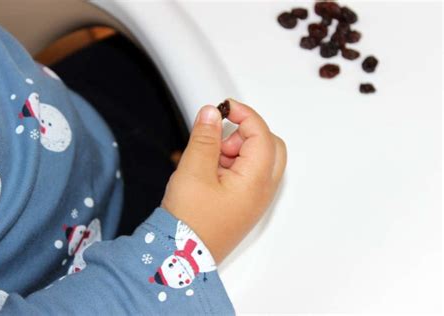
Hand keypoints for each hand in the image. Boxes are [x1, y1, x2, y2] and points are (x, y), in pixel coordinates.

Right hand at [161, 99, 286, 262]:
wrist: (181, 258)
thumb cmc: (189, 222)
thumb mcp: (193, 171)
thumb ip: (205, 138)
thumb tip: (212, 113)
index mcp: (256, 180)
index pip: (261, 134)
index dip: (243, 114)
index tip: (224, 107)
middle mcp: (262, 190)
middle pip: (270, 146)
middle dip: (245, 134)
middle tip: (219, 139)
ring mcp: (255, 199)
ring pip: (259, 160)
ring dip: (237, 150)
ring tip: (208, 160)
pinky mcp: (244, 205)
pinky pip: (248, 175)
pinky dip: (232, 165)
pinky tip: (208, 172)